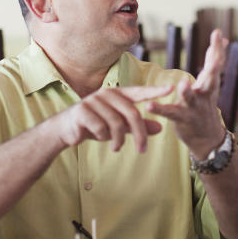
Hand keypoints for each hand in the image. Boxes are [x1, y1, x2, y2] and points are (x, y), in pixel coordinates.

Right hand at [56, 85, 171, 151]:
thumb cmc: (95, 126)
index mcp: (117, 94)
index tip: (171, 88)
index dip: (155, 91)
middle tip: (142, 150)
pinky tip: (99, 138)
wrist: (66, 130)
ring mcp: (93, 100)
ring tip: (116, 147)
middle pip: (132, 113)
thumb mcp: (119, 127)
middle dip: (139, 134)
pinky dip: (103, 137)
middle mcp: (106, 94)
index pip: (139, 92)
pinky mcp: (82, 111)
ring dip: (119, 140)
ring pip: (117, 123)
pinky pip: (101, 127)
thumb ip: (138, 126)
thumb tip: (161, 128)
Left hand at [146, 29, 226, 155]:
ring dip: (187, 91)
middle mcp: (205, 93)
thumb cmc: (206, 104)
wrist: (208, 138)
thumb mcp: (211, 82)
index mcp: (210, 83)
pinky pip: (169, 113)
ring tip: (183, 84)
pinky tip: (149, 105)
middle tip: (216, 56)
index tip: (218, 33)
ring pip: (191, 98)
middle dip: (213, 67)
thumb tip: (223, 39)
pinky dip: (159, 109)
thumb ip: (213, 61)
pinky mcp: (181, 118)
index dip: (218, 48)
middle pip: (210, 79)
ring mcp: (194, 107)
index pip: (216, 63)